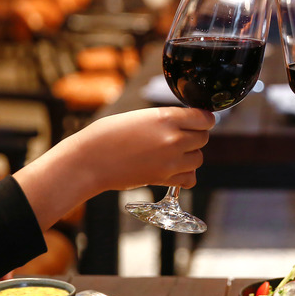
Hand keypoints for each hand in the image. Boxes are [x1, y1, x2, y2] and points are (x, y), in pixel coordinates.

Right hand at [15, 107, 214, 230]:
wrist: (90, 160)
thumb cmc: (107, 135)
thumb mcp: (140, 117)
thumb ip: (166, 120)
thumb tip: (185, 125)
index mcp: (166, 117)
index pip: (205, 118)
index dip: (203, 119)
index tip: (198, 121)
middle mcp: (173, 139)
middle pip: (204, 138)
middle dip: (195, 137)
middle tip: (180, 137)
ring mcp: (171, 161)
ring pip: (198, 158)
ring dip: (190, 156)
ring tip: (173, 153)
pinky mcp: (164, 179)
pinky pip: (190, 178)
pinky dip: (185, 175)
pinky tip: (173, 170)